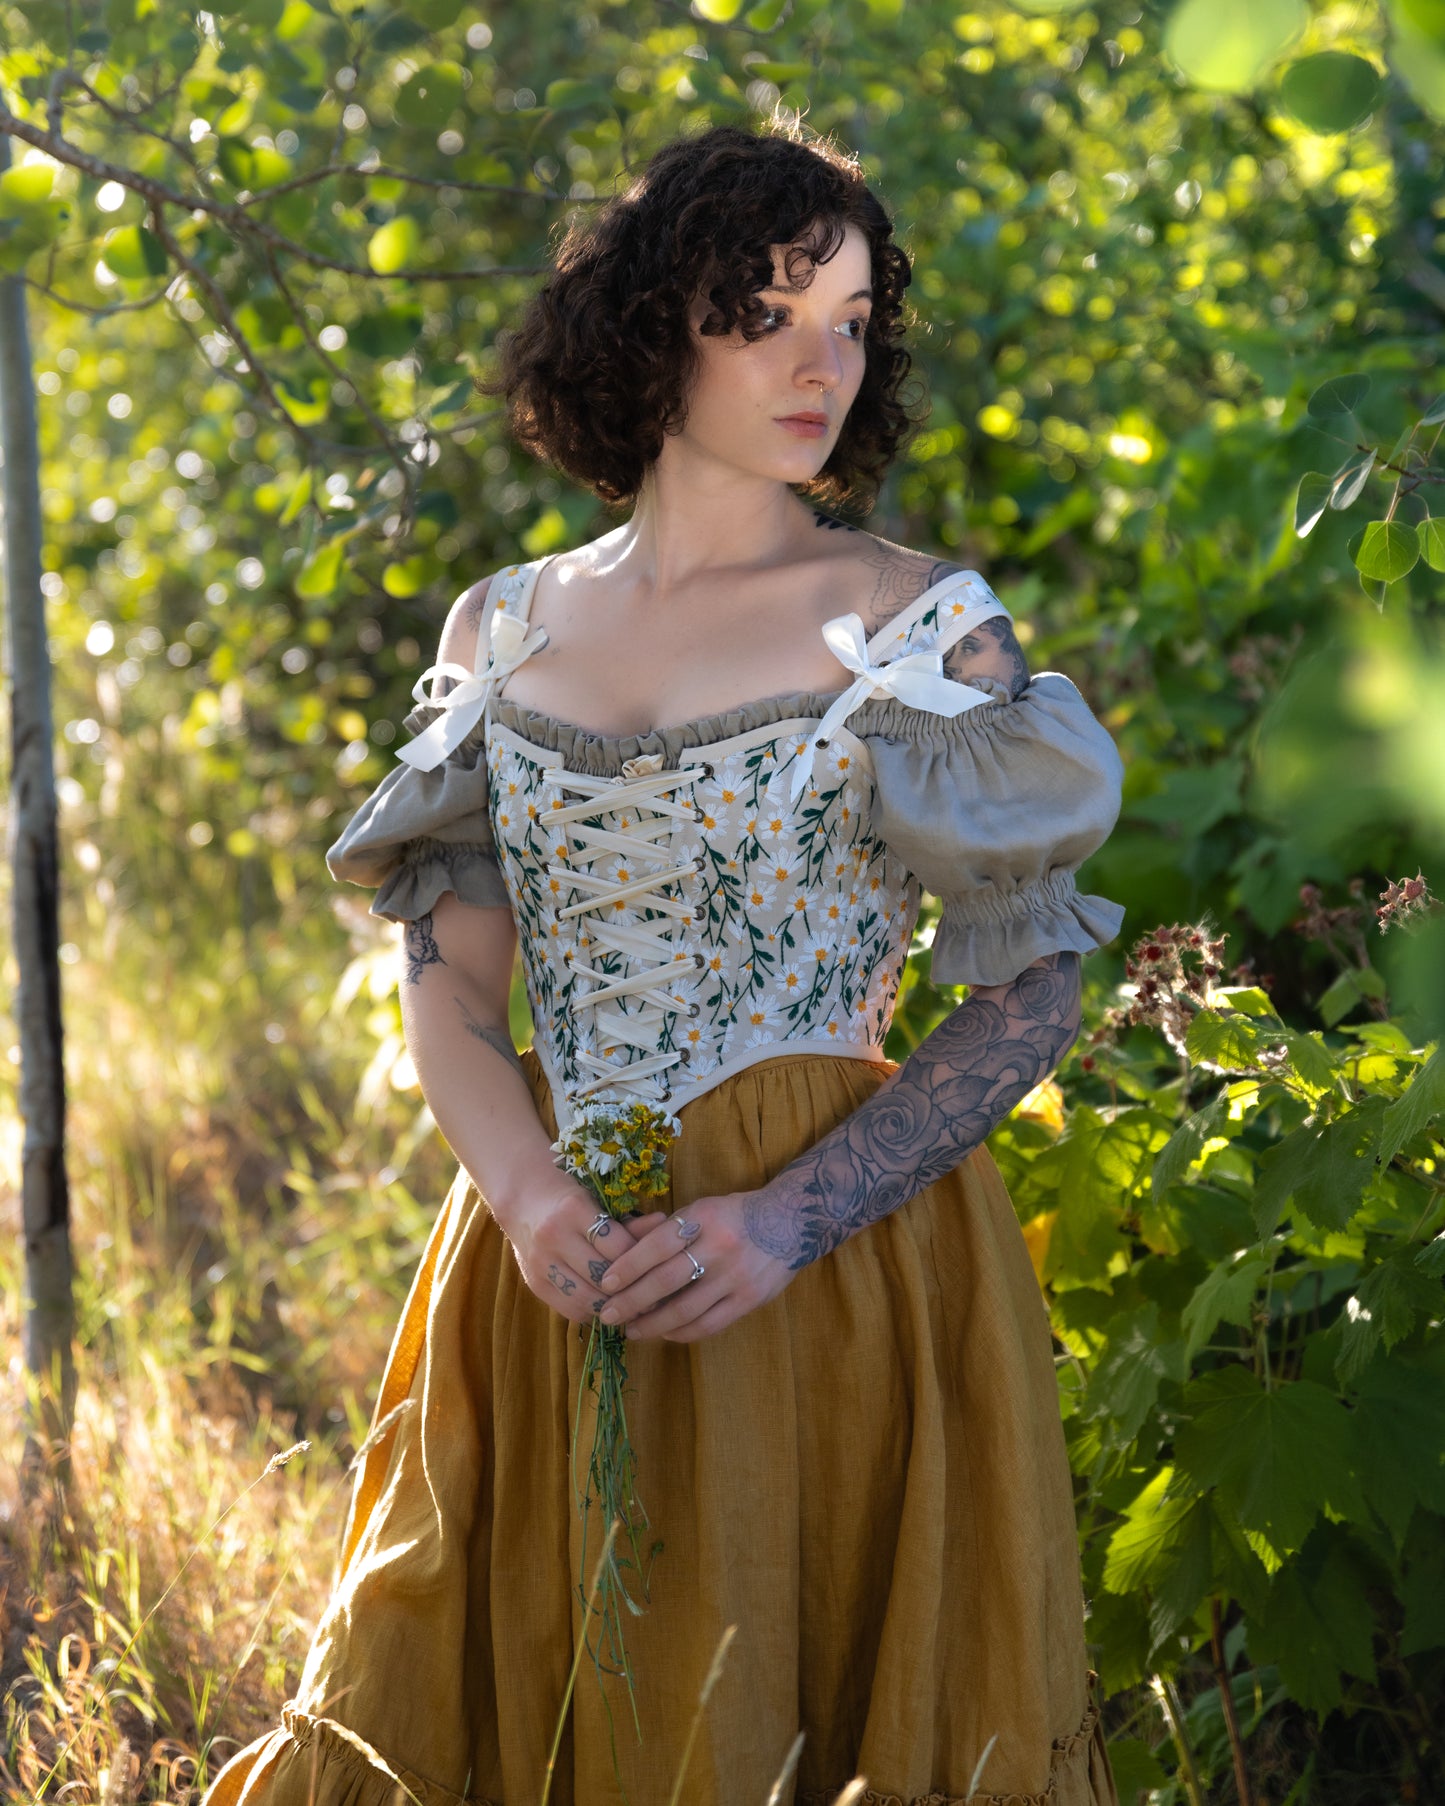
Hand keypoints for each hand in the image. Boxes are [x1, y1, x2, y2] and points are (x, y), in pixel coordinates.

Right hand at [492, 1176, 667, 1324]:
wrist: (522, 1200)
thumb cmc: (569, 1199)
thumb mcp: (599, 1202)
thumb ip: (628, 1221)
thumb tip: (664, 1225)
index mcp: (574, 1210)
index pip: (618, 1247)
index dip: (642, 1263)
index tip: (660, 1271)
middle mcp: (554, 1236)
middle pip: (602, 1276)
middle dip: (631, 1291)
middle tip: (655, 1298)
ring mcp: (541, 1263)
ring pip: (586, 1299)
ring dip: (613, 1307)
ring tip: (634, 1307)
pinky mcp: (534, 1283)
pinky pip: (569, 1309)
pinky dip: (592, 1311)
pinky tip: (607, 1307)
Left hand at [594, 1189, 796, 1342]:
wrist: (791, 1221)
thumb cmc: (734, 1214)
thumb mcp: (703, 1208)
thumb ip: (671, 1231)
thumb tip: (627, 1257)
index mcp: (702, 1218)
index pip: (657, 1246)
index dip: (628, 1267)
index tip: (606, 1284)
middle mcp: (718, 1247)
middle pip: (666, 1281)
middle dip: (632, 1302)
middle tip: (609, 1315)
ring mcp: (736, 1276)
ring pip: (686, 1309)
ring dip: (653, 1324)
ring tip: (633, 1331)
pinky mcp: (750, 1299)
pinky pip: (710, 1324)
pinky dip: (683, 1332)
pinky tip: (666, 1333)